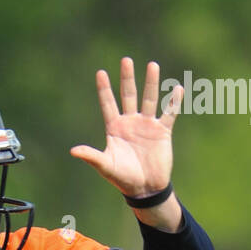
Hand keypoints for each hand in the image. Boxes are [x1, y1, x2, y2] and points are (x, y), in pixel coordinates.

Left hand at [71, 58, 182, 199]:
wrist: (145, 189)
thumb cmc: (123, 178)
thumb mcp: (105, 166)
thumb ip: (91, 156)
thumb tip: (73, 151)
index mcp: (115, 128)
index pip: (108, 104)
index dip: (104, 89)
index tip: (101, 73)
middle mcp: (130, 122)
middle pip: (128, 95)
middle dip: (127, 79)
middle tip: (126, 60)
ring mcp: (147, 125)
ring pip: (149, 99)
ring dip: (151, 83)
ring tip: (152, 65)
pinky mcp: (162, 131)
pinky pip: (169, 113)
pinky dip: (173, 102)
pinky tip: (177, 89)